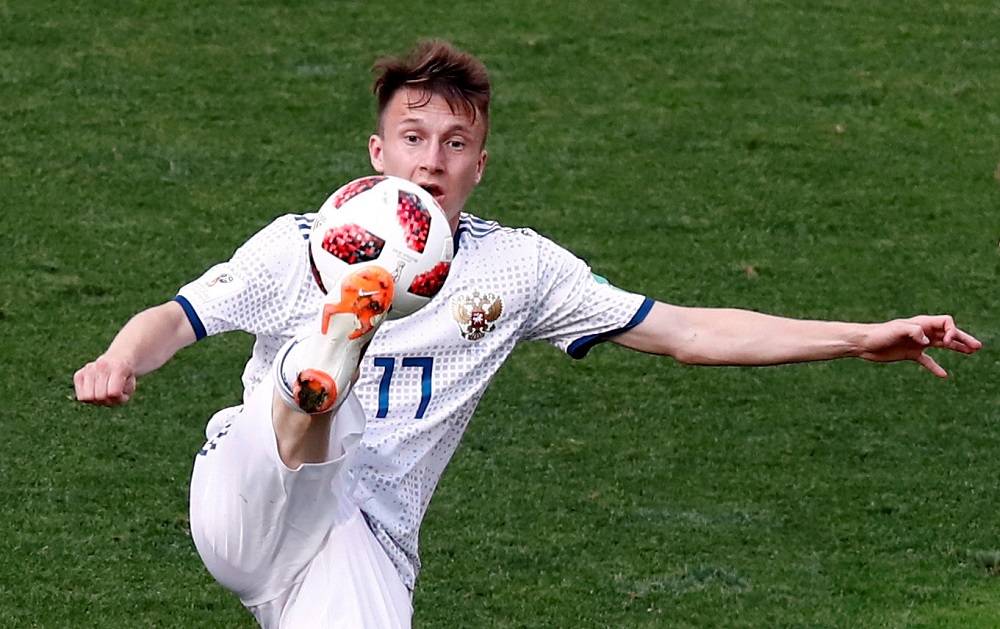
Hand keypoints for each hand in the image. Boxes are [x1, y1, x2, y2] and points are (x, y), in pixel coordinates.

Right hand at [74, 356, 137, 406]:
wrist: (116, 360)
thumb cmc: (125, 377)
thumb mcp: (130, 387)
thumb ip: (122, 397)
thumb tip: (107, 398)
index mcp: (118, 367)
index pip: (113, 393)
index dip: (119, 398)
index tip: (122, 393)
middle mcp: (102, 366)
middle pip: (100, 396)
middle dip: (107, 400)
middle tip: (112, 394)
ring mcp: (88, 369)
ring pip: (87, 397)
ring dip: (97, 401)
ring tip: (103, 393)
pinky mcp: (78, 375)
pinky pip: (81, 397)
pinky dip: (89, 399)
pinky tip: (95, 391)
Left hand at [858, 315, 981, 376]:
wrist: (864, 343)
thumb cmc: (879, 334)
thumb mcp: (896, 329)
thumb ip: (913, 331)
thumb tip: (927, 340)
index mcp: (921, 323)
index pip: (946, 322)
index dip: (951, 332)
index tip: (946, 344)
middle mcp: (922, 332)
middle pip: (948, 333)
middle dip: (963, 338)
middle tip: (978, 346)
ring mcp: (918, 343)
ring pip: (942, 345)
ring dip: (957, 348)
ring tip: (971, 352)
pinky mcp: (910, 354)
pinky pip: (928, 361)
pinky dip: (936, 367)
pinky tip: (944, 375)